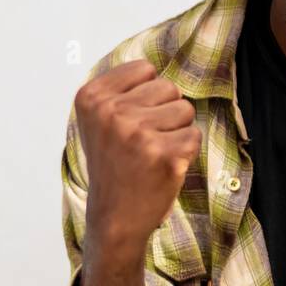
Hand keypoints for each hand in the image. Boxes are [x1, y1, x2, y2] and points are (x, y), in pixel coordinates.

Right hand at [71, 59, 201, 285]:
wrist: (115, 219)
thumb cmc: (114, 167)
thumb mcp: (100, 120)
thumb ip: (121, 89)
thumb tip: (158, 66)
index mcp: (91, 98)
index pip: (145, 70)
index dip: (147, 96)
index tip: (128, 123)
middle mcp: (111, 112)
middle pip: (169, 88)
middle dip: (164, 114)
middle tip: (142, 144)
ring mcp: (137, 132)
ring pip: (185, 110)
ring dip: (176, 133)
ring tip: (152, 156)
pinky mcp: (163, 154)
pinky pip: (194, 136)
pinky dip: (186, 153)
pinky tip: (163, 169)